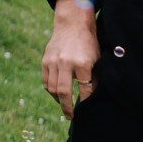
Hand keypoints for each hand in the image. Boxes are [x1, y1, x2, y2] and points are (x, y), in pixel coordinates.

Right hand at [40, 0, 98, 118]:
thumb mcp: (97, 60)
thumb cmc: (88, 44)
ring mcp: (53, 62)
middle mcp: (66, 63)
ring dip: (58, 100)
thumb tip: (92, 98)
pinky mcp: (45, 60)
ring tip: (64, 105)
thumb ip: (94, 78)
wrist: (72, 24)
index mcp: (83, 64)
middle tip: (70, 116)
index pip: (85, 90)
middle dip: (67, 107)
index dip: (85, 101)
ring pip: (52, 88)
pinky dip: (50, 90)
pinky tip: (57, 94)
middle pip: (63, 92)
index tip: (86, 110)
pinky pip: (45, 81)